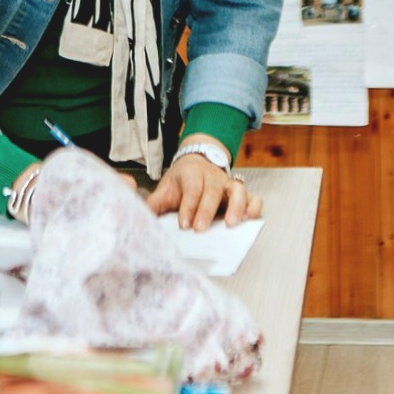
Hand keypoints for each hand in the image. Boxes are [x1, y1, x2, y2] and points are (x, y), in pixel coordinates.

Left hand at [147, 151, 262, 232]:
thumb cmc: (182, 181)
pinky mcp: (242, 193)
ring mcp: (229, 184)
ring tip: (231, 225)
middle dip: (207, 211)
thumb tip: (139, 217)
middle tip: (201, 230)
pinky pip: (253, 198)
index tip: (184, 225)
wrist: (197, 163)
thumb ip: (155, 203)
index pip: (192, 189)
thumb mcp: (166, 188)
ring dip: (236, 207)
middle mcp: (213, 177)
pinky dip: (254, 208)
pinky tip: (249, 220)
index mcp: (192, 174)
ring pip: (238, 191)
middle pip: (213, 191)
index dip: (189, 206)